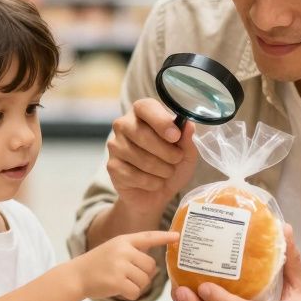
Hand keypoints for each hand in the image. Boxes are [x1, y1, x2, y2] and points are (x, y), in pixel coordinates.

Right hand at [71, 230, 178, 300]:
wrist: (75, 276)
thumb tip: (155, 268)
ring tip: (121, 282)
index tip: (178, 236)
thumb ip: (132, 253)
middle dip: (144, 274)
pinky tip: (118, 290)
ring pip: (145, 280)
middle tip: (128, 276)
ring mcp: (119, 265)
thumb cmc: (97, 265)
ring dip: (137, 286)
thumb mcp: (113, 250)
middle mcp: (123, 250)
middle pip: (151, 265)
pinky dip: (130, 295)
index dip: (164, 237)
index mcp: (123, 240)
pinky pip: (136, 292)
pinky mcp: (116, 281)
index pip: (148, 237)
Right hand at [106, 98, 199, 215]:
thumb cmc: (171, 165)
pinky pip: (134, 175)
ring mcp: (115, 145)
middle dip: (166, 152)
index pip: (145, 107)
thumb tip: (188, 125)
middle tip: (177, 159)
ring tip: (167, 172)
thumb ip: (186, 139)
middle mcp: (124, 124)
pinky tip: (154, 182)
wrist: (156, 193)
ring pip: (140, 158)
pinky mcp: (112, 166)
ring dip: (161, 170)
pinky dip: (151, 182)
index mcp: (142, 113)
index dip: (161, 121)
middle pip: (142, 134)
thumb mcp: (186, 152)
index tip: (175, 136)